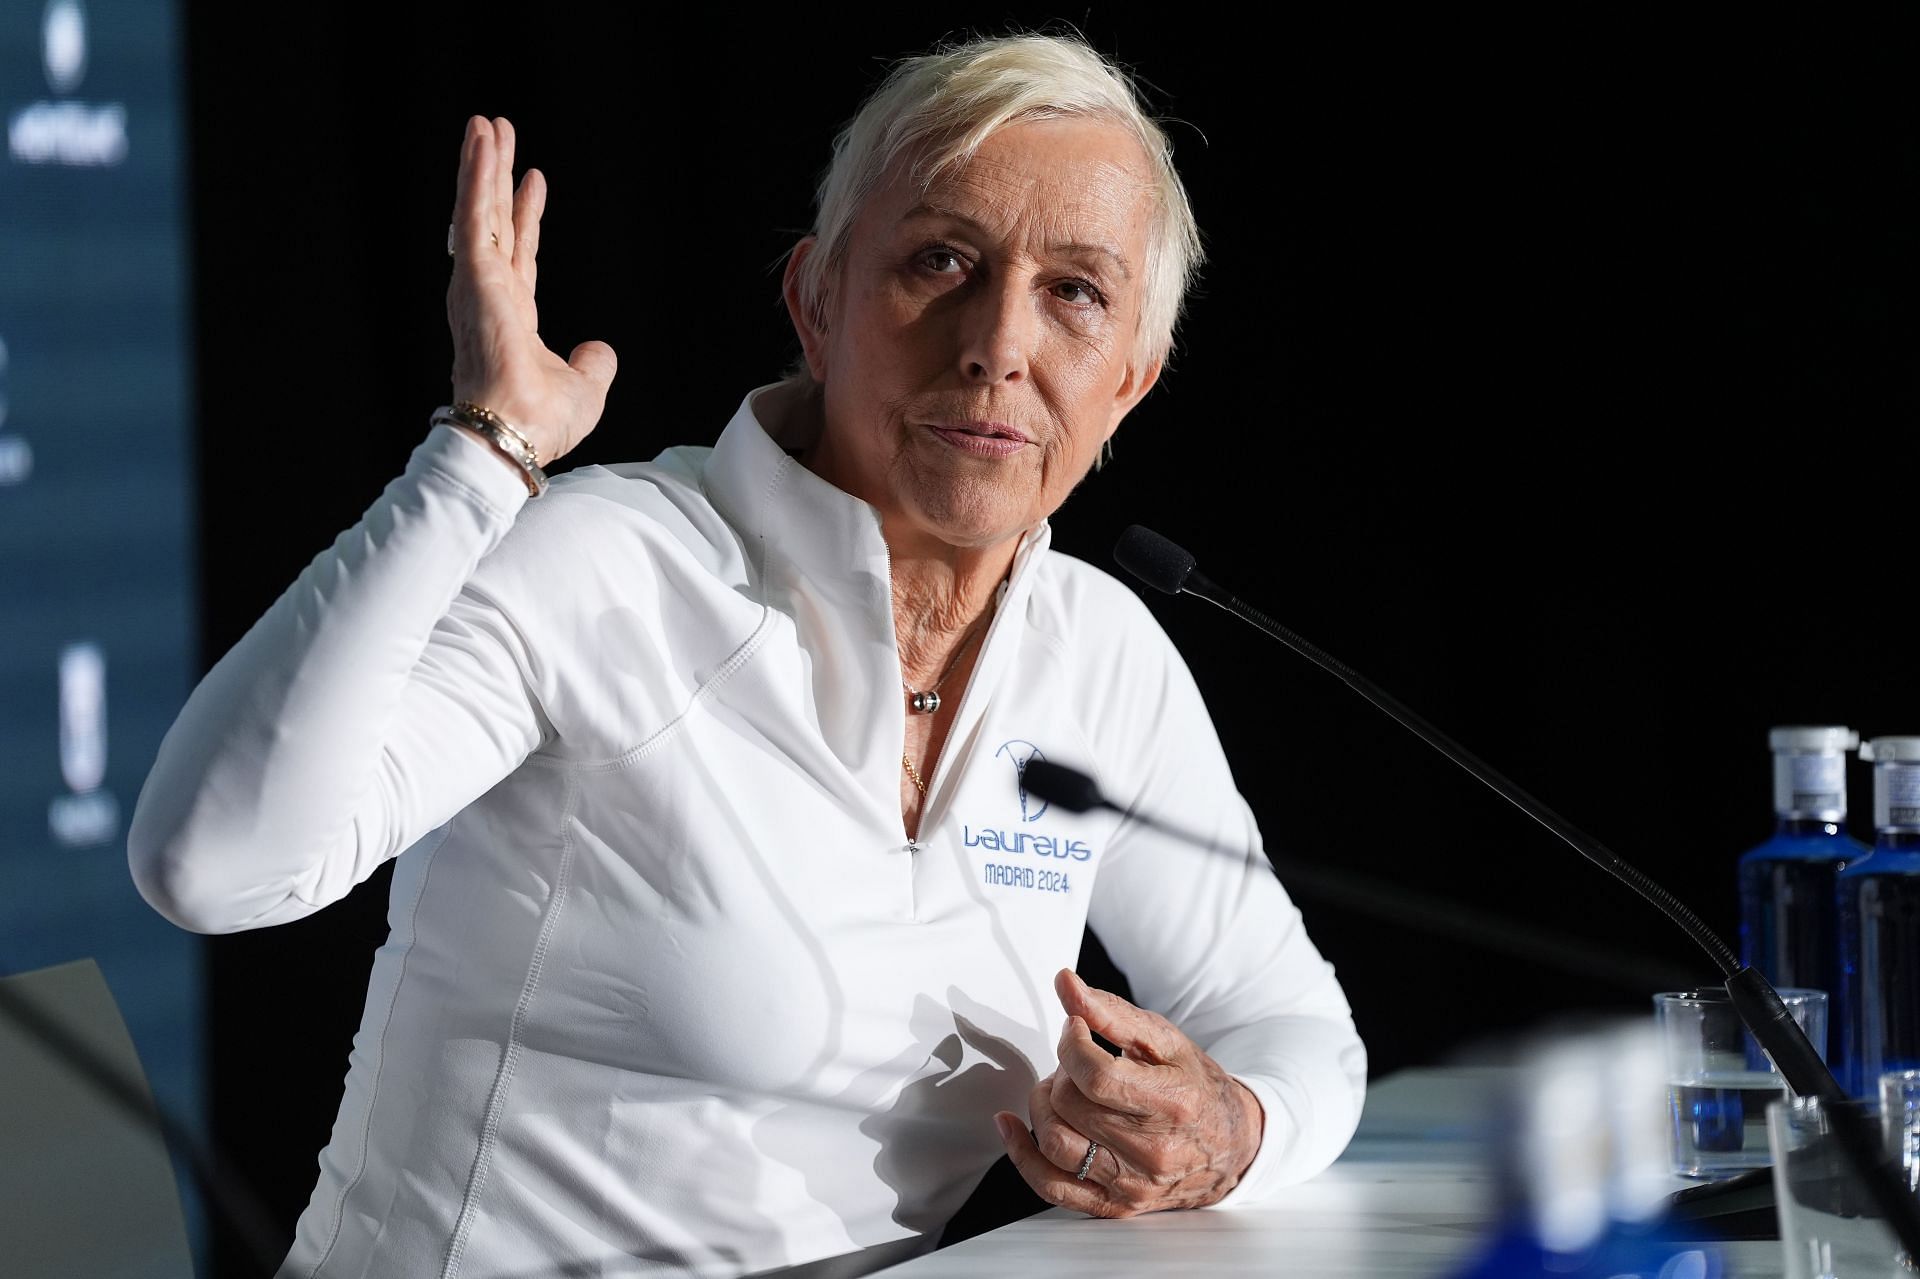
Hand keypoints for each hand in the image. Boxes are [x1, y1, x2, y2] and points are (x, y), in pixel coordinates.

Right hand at [446, 115, 616, 465]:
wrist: (513, 435)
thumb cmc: (539, 422)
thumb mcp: (585, 389)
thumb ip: (593, 365)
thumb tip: (601, 349)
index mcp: (512, 316)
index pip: (520, 253)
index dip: (525, 216)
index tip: (532, 181)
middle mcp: (490, 294)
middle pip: (494, 221)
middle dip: (495, 176)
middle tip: (496, 132)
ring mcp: (478, 284)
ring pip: (479, 211)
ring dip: (481, 165)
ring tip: (485, 124)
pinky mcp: (474, 277)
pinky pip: (474, 217)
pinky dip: (477, 179)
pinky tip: (481, 146)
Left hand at [993, 969, 1263, 1216]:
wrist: (1232, 1145)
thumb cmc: (1196, 1086)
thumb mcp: (1165, 1040)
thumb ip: (1111, 1012)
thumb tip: (1064, 983)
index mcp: (1172, 1103)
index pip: (1096, 1076)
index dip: (1072, 1044)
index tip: (1076, 1028)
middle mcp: (1153, 1151)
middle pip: (1069, 1106)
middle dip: (1061, 1073)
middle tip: (1077, 1063)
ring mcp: (1133, 1183)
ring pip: (1054, 1144)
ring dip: (1042, 1107)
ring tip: (1062, 1091)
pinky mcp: (1116, 1205)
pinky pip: (1051, 1187)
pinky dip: (1022, 1154)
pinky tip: (1012, 1125)